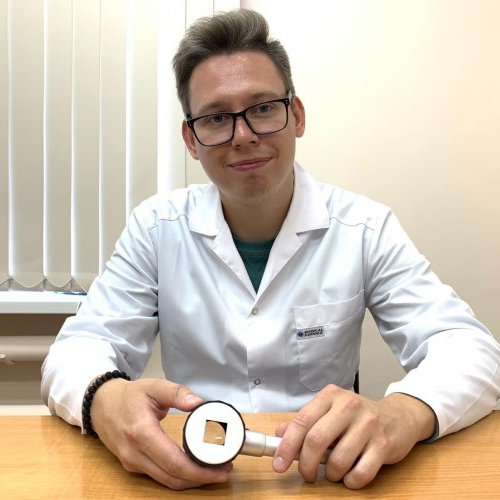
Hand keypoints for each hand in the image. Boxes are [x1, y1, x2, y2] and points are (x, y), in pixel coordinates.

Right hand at [90, 378, 231, 489]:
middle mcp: (135, 453)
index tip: (220, 469)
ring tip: (212, 471)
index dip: (199, 470)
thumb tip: (198, 403)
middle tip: (223, 472)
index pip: (174, 462)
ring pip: (166, 482)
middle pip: (172, 478)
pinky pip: (158, 477)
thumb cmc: (128, 396)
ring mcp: (132, 463)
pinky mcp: (132, 466)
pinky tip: (193, 468)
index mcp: (141, 433)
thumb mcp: (154, 386)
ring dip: (191, 480)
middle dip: (201, 479)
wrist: (100, 405)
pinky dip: (178, 476)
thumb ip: (177, 393)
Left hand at [272, 384, 434, 488]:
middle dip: (306, 465)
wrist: (398, 416)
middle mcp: (348, 406)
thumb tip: (279, 433)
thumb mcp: (330, 411)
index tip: (279, 464)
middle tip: (307, 475)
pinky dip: (351, 481)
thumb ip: (306, 421)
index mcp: (331, 396)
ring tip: (333, 472)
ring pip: (338, 460)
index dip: (287, 446)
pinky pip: (361, 473)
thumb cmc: (357, 417)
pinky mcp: (383, 444)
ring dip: (331, 474)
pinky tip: (350, 476)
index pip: (302, 421)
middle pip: (316, 440)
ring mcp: (368, 424)